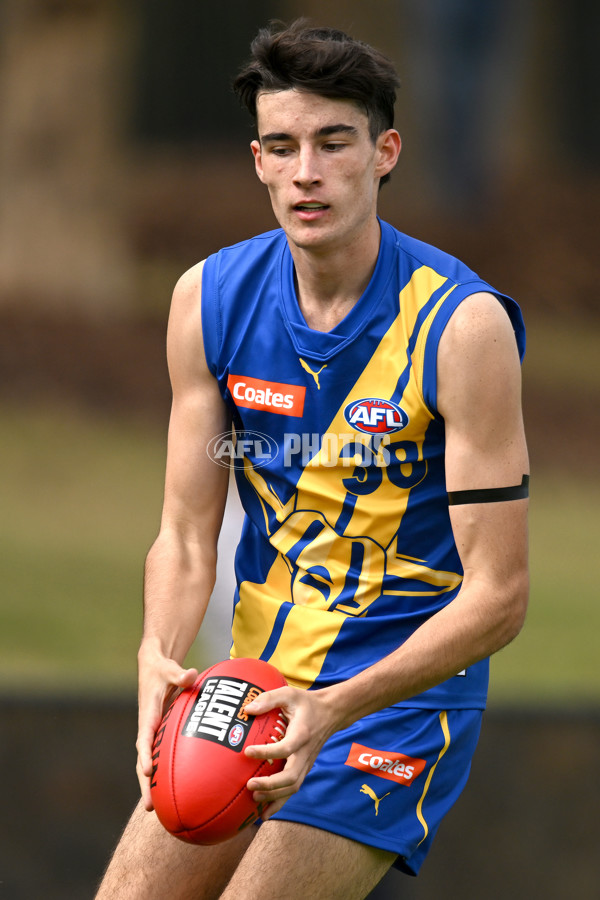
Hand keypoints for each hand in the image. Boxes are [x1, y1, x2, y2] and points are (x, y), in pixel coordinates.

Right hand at [136, 645, 197, 809]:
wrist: (153, 666)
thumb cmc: (162, 668)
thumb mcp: (169, 668)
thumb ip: (179, 674)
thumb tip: (190, 674)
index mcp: (148, 714)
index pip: (144, 738)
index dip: (146, 754)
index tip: (148, 771)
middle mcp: (147, 728)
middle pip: (143, 760)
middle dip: (145, 784)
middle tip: (149, 807)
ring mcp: (152, 733)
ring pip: (149, 763)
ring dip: (150, 785)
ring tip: (154, 810)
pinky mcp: (158, 734)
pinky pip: (159, 757)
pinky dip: (162, 774)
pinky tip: (171, 792)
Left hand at [243, 685, 337, 818]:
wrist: (331, 713)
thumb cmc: (306, 703)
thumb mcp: (289, 693)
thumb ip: (269, 699)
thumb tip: (247, 710)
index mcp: (302, 734)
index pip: (285, 748)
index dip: (266, 752)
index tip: (247, 751)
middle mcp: (306, 753)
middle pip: (291, 778)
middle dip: (270, 785)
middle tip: (250, 785)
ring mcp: (306, 763)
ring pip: (293, 787)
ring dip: (274, 796)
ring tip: (253, 798)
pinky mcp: (304, 768)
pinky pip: (293, 789)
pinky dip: (279, 802)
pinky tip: (264, 813)